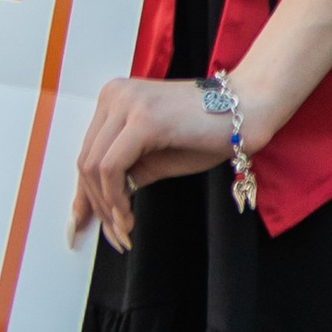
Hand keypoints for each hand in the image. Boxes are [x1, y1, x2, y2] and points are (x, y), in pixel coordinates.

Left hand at [68, 74, 233, 252]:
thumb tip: (95, 208)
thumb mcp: (155, 158)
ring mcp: (127, 103)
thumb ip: (124, 174)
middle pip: (86, 161)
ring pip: (95, 167)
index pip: (87, 152)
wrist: (248, 110)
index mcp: (114, 99)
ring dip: (107, 208)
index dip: (84, 193)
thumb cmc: (207, 133)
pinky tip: (129, 218)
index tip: (83, 224)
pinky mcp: (143, 118)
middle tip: (116, 236)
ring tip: (126, 231)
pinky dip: (115, 199)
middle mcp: (114, 94)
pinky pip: (112, 167)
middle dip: (96, 206)